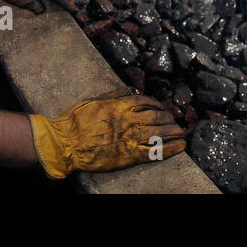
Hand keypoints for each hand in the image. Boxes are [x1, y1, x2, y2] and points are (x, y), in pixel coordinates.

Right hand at [29, 88, 185, 176]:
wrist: (65, 144)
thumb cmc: (73, 122)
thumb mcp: (92, 101)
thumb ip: (113, 96)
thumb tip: (128, 90)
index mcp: (119, 106)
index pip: (144, 101)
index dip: (156, 103)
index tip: (162, 106)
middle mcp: (127, 121)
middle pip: (155, 116)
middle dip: (168, 117)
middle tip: (175, 119)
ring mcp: (129, 139)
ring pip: (158, 133)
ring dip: (173, 132)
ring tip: (181, 132)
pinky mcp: (128, 156)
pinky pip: (154, 152)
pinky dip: (169, 150)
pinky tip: (179, 148)